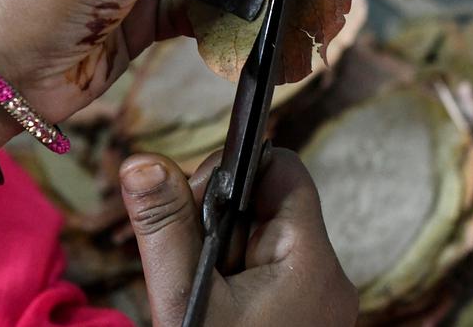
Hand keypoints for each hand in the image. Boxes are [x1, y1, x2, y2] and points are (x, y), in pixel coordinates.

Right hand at [119, 148, 357, 326]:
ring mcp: (321, 301)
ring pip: (264, 240)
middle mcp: (329, 275)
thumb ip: (165, 226)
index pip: (283, 170)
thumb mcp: (185, 298)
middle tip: (190, 262)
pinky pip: (269, 274)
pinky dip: (235, 278)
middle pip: (269, 204)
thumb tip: (143, 161)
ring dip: (223, 252)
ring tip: (203, 294)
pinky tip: (216, 307)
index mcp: (311, 260)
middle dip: (219, 220)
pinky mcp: (308, 319)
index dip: (234, 173)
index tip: (192, 205)